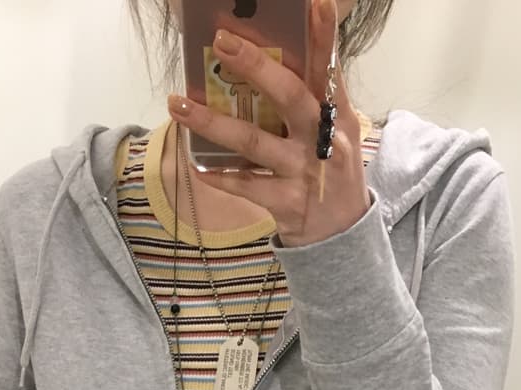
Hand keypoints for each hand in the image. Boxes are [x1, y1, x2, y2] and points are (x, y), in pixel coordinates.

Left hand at [167, 0, 370, 248]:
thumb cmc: (334, 173)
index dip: (323, 35)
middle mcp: (323, 141)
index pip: (329, 69)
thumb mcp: (341, 134)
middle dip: (255, 66)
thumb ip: (321, 98)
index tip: (314, 2)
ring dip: (211, 122)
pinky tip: (197, 166)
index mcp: (338, 116)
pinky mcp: (286, 203)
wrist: (343, 236)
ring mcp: (303, 173)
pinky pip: (245, 186)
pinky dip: (219, 176)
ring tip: (178, 103)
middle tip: (222, 41)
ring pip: (253, 142)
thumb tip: (291, 57)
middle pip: (289, 96)